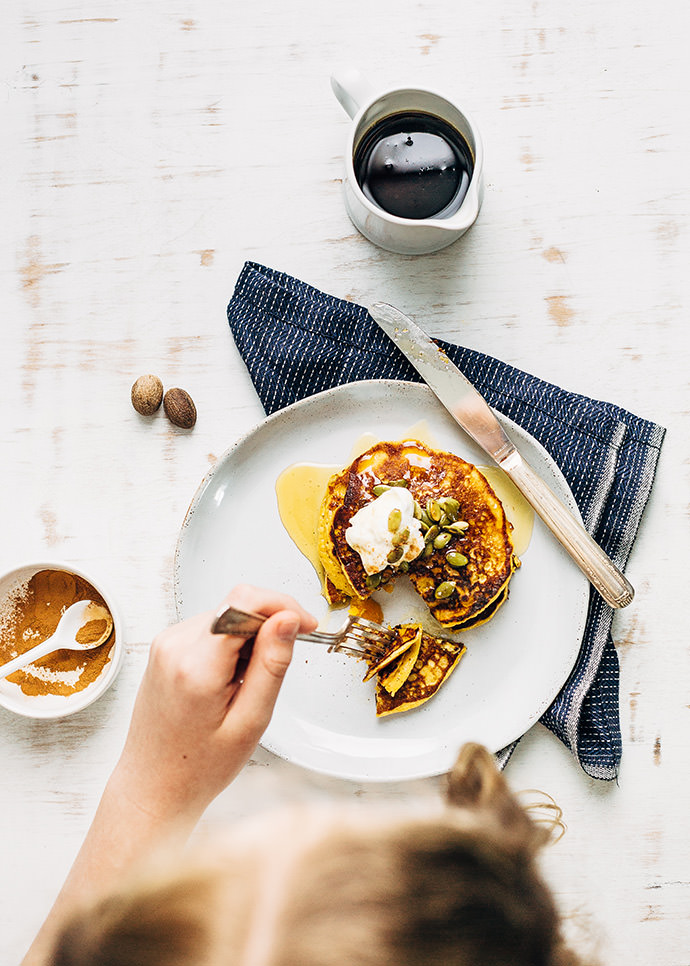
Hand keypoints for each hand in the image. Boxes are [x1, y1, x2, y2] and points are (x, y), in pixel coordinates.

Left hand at [109, 584, 316, 825]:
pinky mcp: (165, 646)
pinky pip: (211, 627)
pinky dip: (230, 645)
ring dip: (248, 639)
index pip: (244, 601)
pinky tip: (228, 680)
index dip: (283, 606)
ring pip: (227, 615)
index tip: (305, 625)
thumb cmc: (198, 766)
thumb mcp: (250, 721)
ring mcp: (165, 643)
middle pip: (238, 606)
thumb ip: (271, 664)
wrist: (153, 786)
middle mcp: (174, 645)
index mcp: (196, 665)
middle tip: (276, 668)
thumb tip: (287, 620)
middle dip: (267, 628)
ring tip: (245, 684)